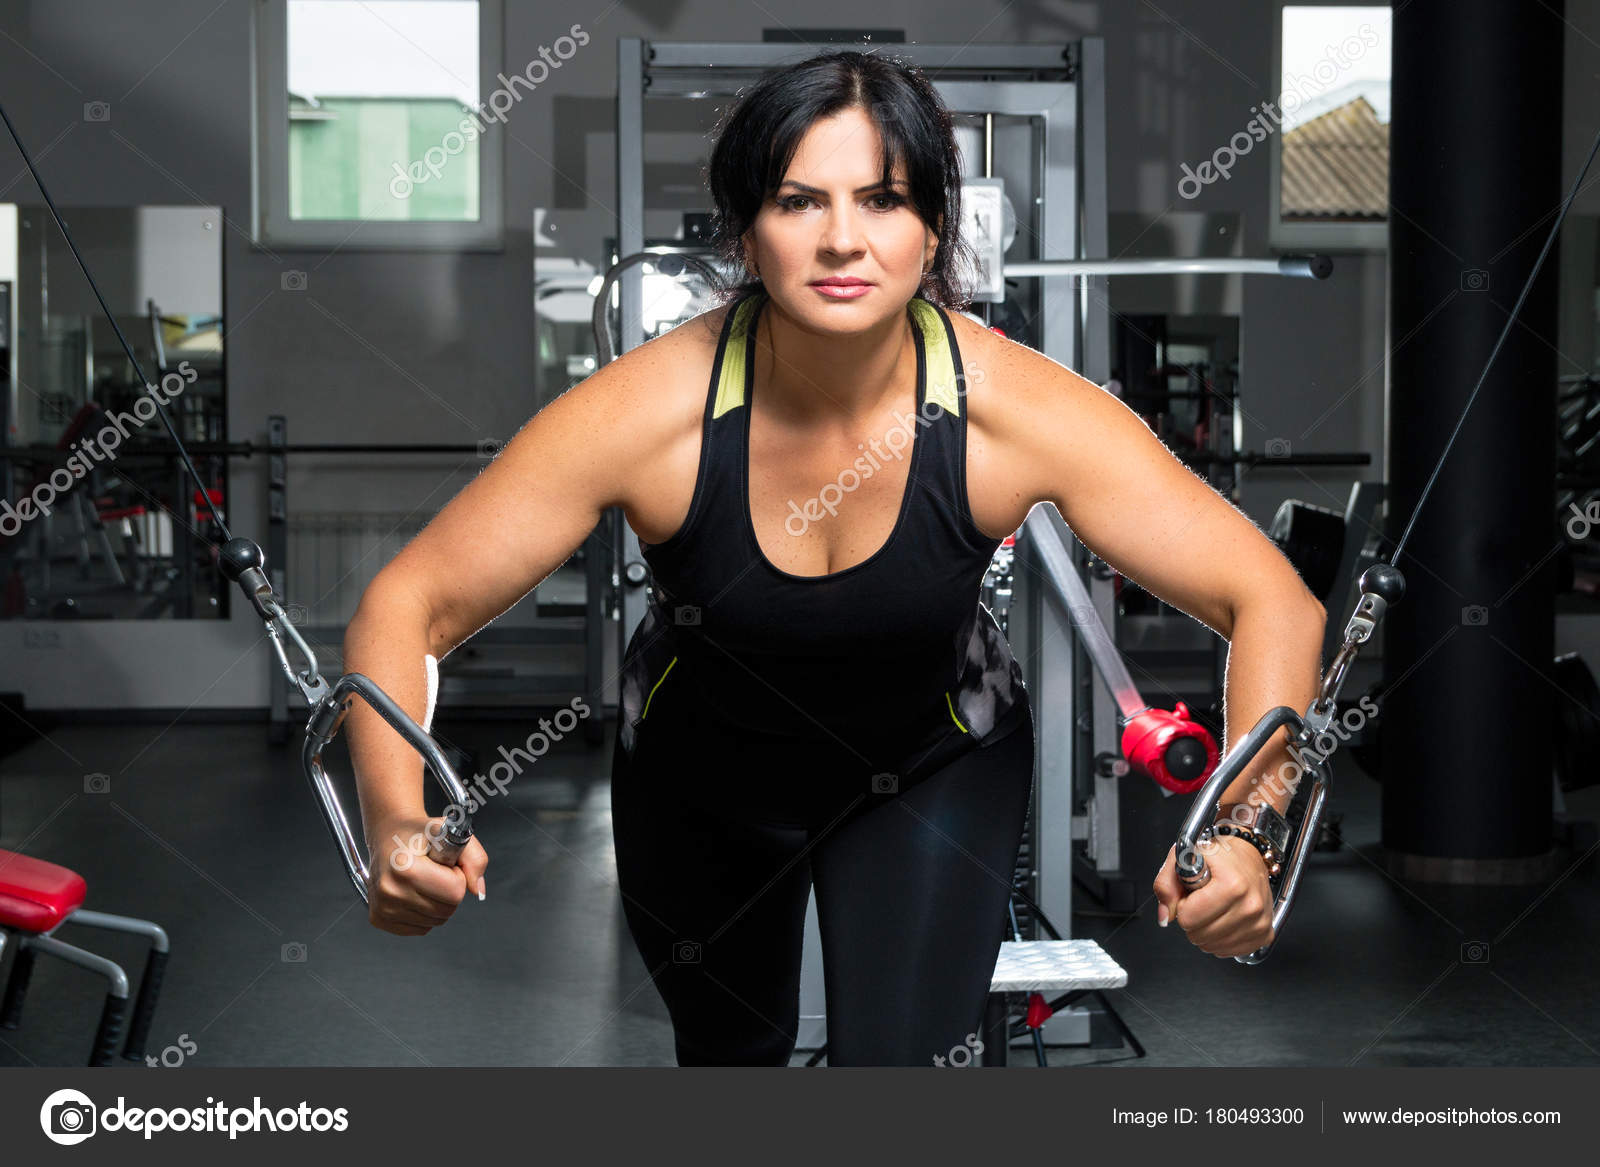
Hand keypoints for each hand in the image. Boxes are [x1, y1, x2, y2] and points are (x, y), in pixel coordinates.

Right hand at [365, 812, 488, 936]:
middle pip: (446, 910)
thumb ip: (474, 858)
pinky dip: (425, 913)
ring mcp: (382, 908)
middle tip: (436, 872)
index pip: (454, 891)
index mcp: (404, 866)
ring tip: (424, 880)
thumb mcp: (450, 832)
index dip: (458, 876)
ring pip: (435, 922)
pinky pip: (421, 928)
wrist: (388, 836)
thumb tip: (477, 890)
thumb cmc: (419, 834)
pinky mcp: (379, 919)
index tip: (445, 864)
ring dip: (438, 903)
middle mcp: (389, 890)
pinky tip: (414, 892)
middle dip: (449, 891)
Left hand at [1151, 835, 1273, 957]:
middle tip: (1201, 900)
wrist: (1248, 858)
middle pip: (1199, 935)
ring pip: (1212, 946)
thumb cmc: (1218, 857)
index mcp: (1232, 884)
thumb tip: (1165, 916)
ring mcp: (1259, 922)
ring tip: (1213, 907)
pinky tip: (1223, 919)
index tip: (1192, 893)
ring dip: (1205, 930)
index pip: (1189, 917)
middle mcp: (1250, 905)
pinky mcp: (1264, 935)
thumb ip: (1166, 884)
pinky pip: (1228, 951)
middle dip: (1192, 919)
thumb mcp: (1183, 857)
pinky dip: (1219, 939)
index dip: (1183, 905)